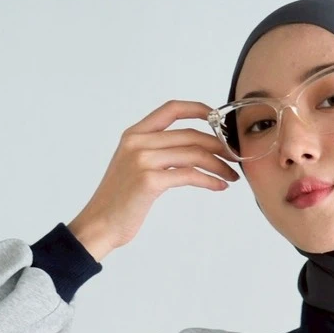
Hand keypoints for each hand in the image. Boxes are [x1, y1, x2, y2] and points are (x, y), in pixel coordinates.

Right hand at [66, 100, 240, 261]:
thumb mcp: (133, 167)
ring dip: (218, 164)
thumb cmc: (119, 201)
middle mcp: (138, 142)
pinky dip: (209, 180)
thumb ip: (155, 153)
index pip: (171, 109)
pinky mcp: (150, 181)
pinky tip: (219, 186)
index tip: (218, 118)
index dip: (198, 109)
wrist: (99, 224)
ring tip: (231, 175)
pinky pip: (189, 175)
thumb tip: (189, 151)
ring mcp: (143, 160)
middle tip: (234, 157)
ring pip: (194, 154)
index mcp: (134, 134)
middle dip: (218, 145)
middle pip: (190, 135)